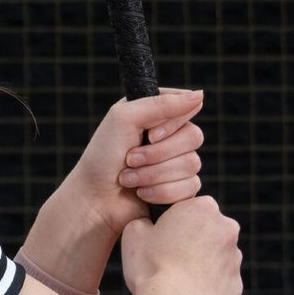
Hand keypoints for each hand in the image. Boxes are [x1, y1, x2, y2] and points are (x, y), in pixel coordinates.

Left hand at [62, 87, 206, 240]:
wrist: (93, 199)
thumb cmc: (103, 156)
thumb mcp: (123, 119)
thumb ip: (160, 104)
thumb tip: (199, 95)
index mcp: (158, 113)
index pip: (187, 107)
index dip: (170, 125)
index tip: (150, 135)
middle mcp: (170, 136)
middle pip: (194, 136)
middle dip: (158, 153)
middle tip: (130, 159)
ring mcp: (177, 163)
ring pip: (192, 164)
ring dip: (153, 174)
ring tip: (129, 178)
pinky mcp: (180, 189)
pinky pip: (190, 187)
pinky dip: (160, 192)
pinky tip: (141, 193)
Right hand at [119, 194, 241, 294]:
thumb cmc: (152, 267)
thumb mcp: (133, 233)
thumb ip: (144, 221)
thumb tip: (147, 226)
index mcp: (204, 207)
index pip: (190, 208)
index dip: (173, 223)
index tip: (161, 238)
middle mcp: (227, 229)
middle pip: (206, 231)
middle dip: (192, 242)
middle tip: (167, 260)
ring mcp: (235, 260)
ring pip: (215, 258)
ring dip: (200, 266)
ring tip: (176, 283)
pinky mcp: (236, 287)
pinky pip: (219, 284)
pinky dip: (206, 289)